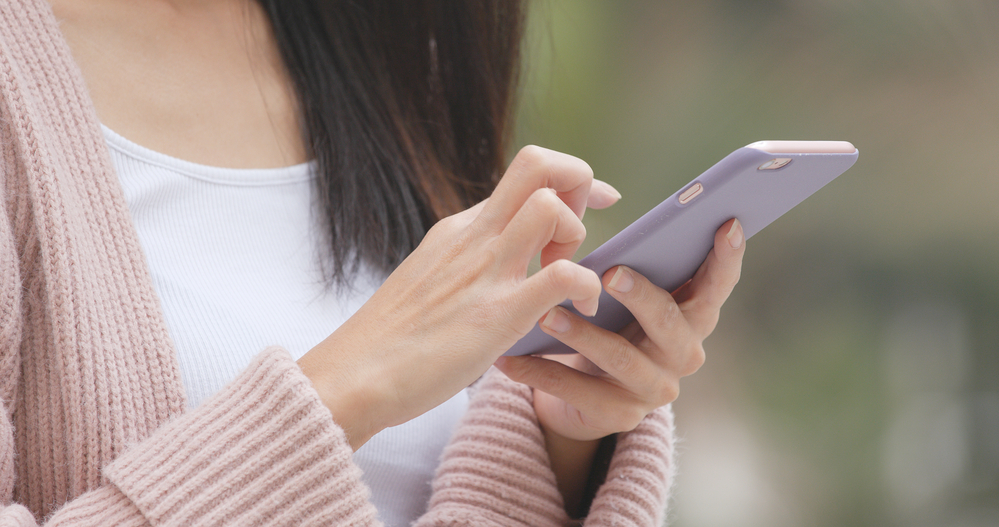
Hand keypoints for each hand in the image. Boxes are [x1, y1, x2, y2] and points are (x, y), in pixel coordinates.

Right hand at [297, 146, 620, 449]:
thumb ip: (467, 264)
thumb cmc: (390, 342)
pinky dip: (586, 287)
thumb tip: (500, 266)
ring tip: (568, 279)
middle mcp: (474, 237)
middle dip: (577, 181)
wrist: (351, 377)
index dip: (566, 178)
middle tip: (574, 235)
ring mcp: (485, 271)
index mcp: (460, 229)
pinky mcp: (497, 314)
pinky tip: (582, 310)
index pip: (523, 173)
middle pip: (537, 163)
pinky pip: (562, 277)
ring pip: (551, 207)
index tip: (587, 200)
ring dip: (577, 236)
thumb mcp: (431, 281)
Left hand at [494, 218, 745, 441]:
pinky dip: (541, 373)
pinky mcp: (619, 418)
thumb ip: (629, 257)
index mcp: (691, 314)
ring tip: (548, 316)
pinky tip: (509, 359)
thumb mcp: (622, 294)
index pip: (717, 284)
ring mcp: (654, 390)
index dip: (726, 257)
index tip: (726, 223)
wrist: (583, 394)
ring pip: (621, 360)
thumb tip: (605, 195)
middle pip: (672, 322)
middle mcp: (683, 353)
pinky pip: (578, 393)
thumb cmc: (608, 324)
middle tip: (610, 272)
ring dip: (583, 336)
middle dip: (642, 296)